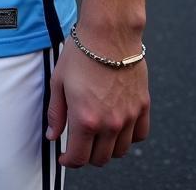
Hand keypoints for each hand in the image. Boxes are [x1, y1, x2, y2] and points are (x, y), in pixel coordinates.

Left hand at [46, 37, 149, 167]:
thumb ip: (56, 112)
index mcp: (86, 119)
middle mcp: (110, 123)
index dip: (69, 161)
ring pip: (120, 151)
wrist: (109, 34)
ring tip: (96, 136)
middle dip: (87, 156)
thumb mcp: (59, 82)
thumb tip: (52, 135)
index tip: (65, 157)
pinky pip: (139, 136)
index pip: (79, 157)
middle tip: (79, 144)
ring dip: (107, 149)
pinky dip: (128, 138)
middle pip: (101, 158)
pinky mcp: (143, 107)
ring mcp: (129, 116)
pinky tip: (117, 128)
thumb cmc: (81, 54)